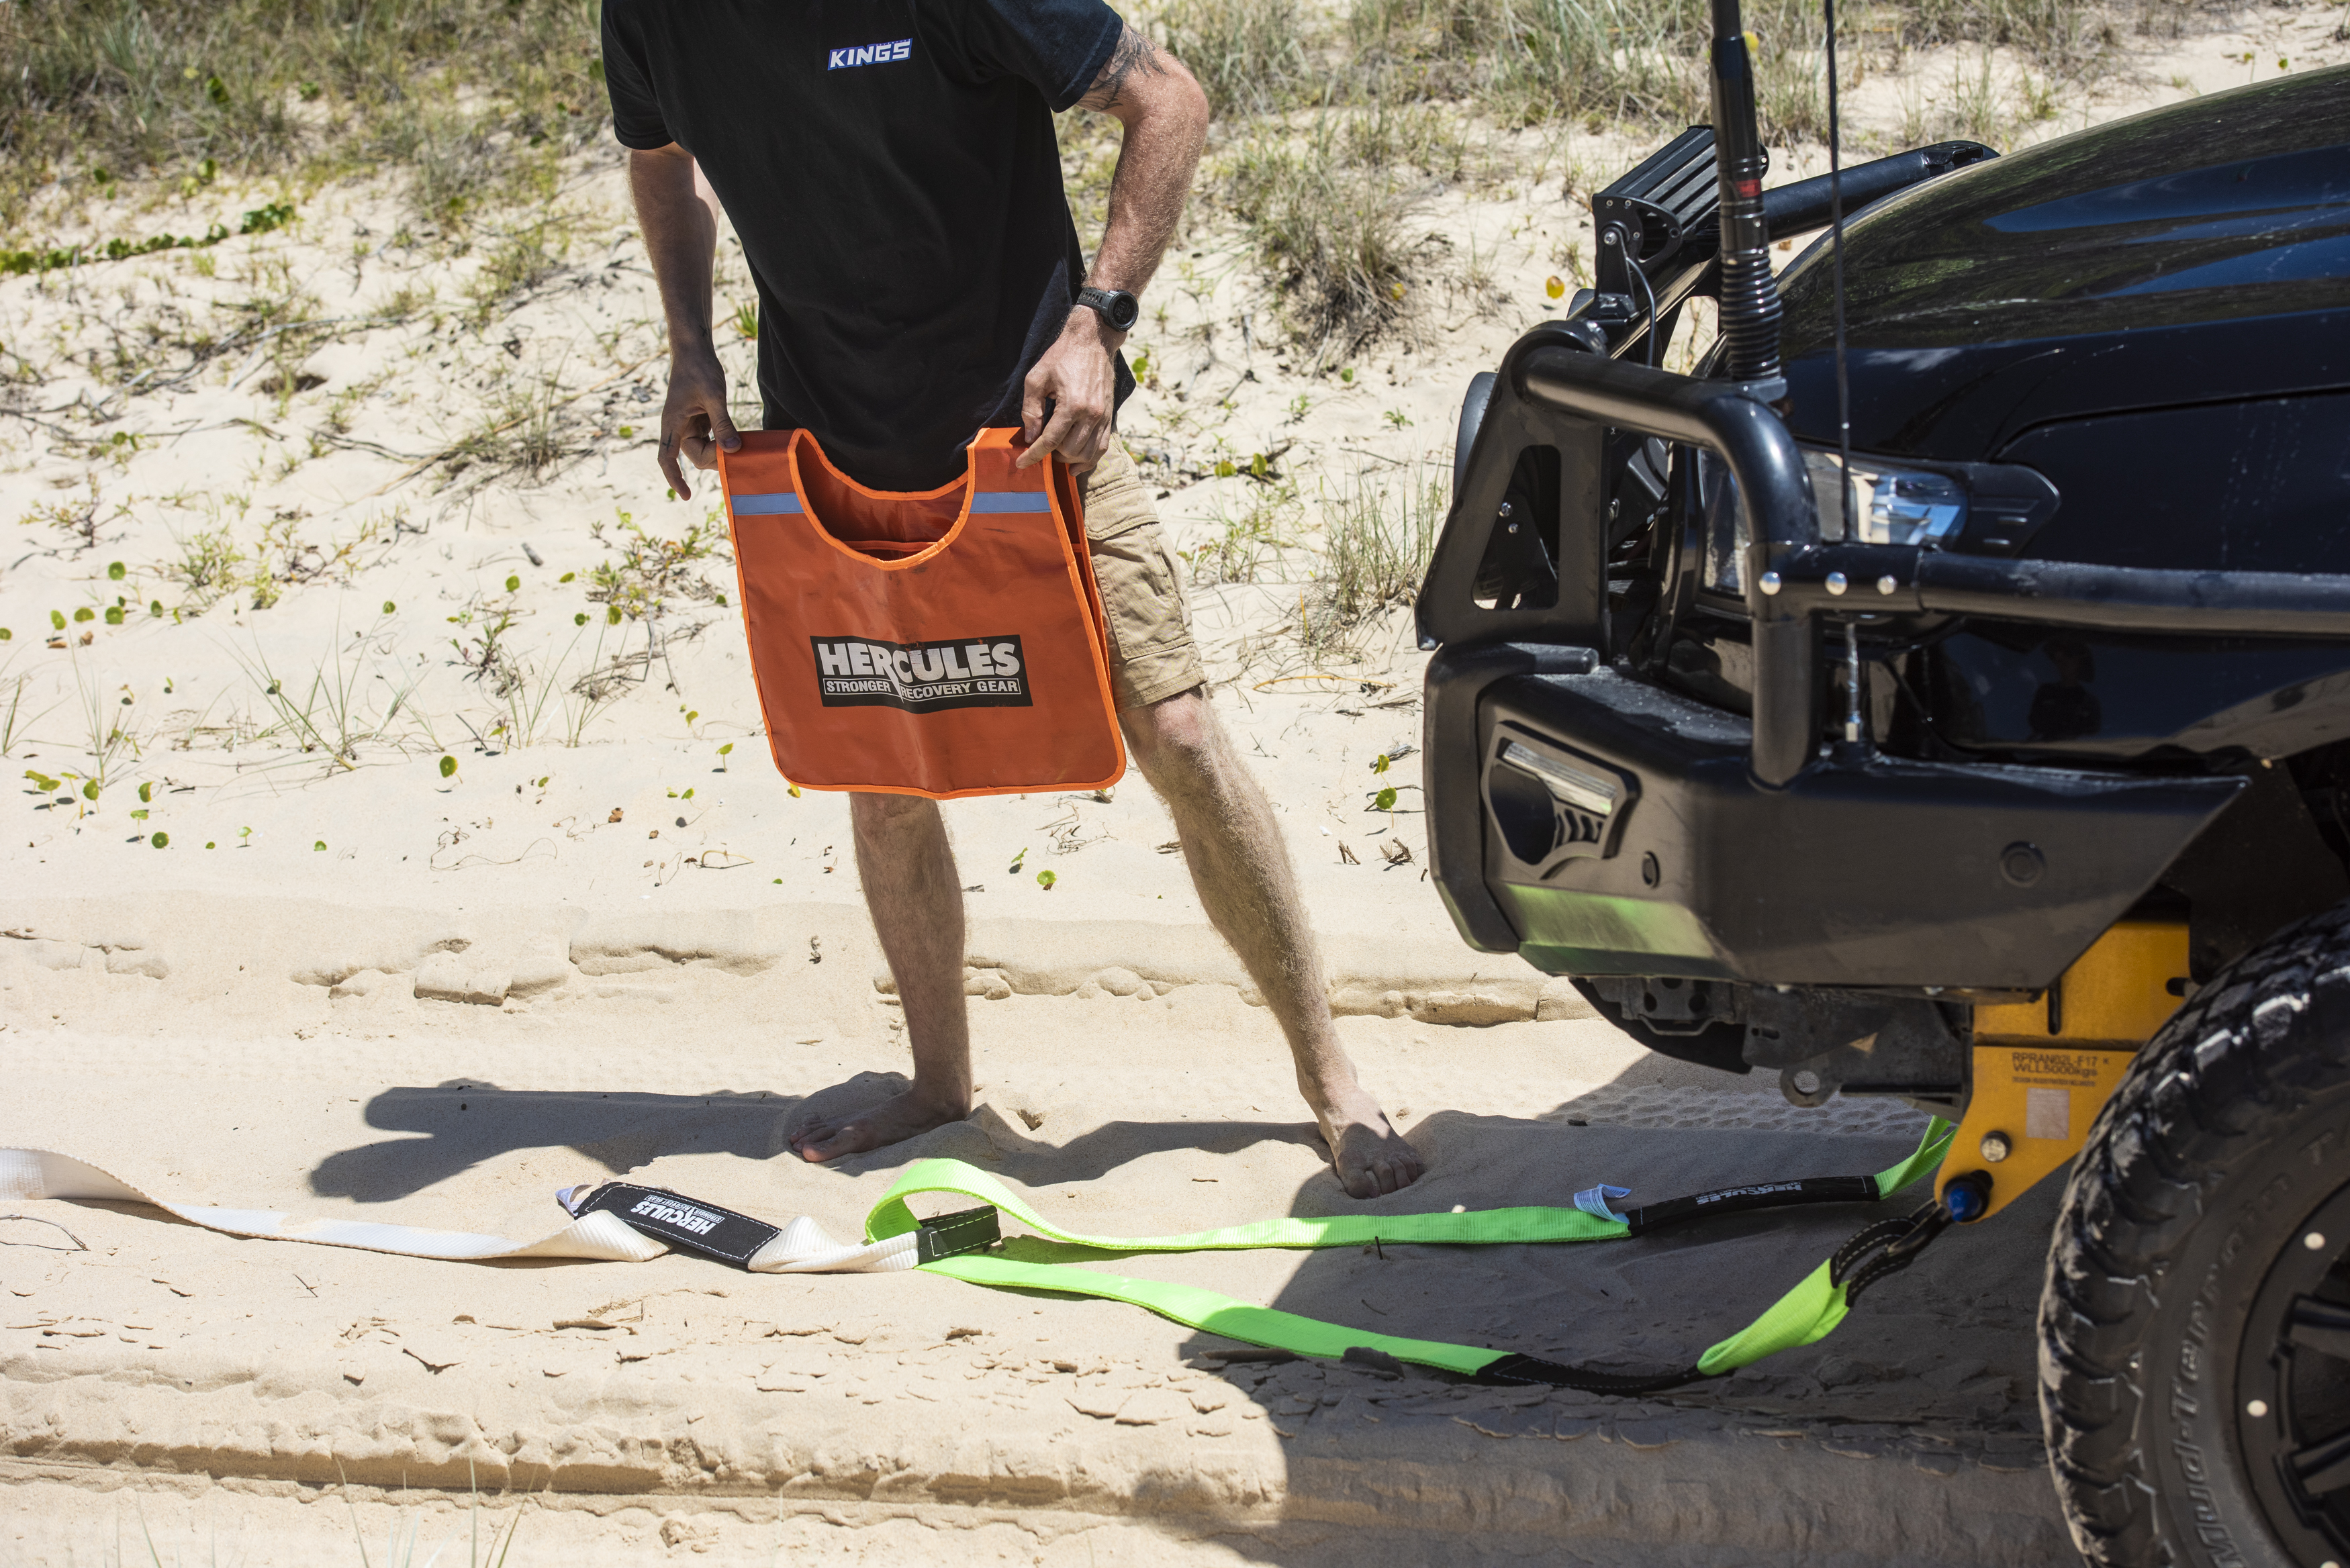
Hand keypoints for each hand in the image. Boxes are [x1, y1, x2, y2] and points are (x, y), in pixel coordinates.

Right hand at [657, 348, 739, 499]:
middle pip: (695, 456)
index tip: (686, 496)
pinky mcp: (699, 421)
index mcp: (673, 423)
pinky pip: (710, 440)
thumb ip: (723, 423)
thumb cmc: (699, 368)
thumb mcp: (714, 396)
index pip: (666, 458)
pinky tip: (736, 439)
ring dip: (720, 451)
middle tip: (736, 449)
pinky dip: (722, 442)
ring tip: (738, 443)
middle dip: (714, 458)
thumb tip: (733, 450)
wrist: (694, 350)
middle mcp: (678, 428)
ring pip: (704, 450)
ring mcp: (688, 425)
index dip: (674, 478)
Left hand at [1017, 307, 1120, 472]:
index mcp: (1072, 405)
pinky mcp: (1109, 417)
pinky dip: (1089, 460)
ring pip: (1087, 454)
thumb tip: (1031, 437)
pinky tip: (1077, 465)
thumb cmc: (1062, 356)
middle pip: (1069, 450)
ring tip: (1056, 455)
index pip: (1050, 440)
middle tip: (1039, 448)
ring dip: (1069, 459)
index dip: (1033, 455)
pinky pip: (1102, 447)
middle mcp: (1091, 415)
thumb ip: (1031, 409)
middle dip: (1051, 455)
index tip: (1021, 463)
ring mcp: (1103, 417)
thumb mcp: (1036, 378)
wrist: (1093, 341)